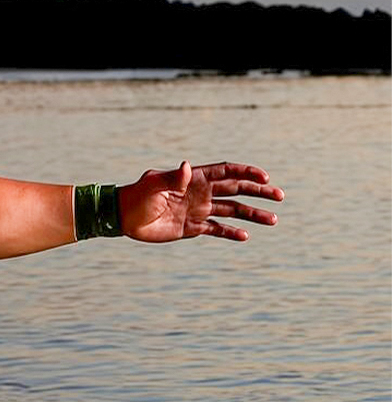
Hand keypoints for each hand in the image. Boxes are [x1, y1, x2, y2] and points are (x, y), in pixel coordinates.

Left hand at [119, 161, 282, 242]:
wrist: (122, 218)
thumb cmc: (135, 197)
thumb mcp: (153, 185)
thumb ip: (172, 178)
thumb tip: (187, 166)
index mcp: (194, 179)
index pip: (226, 172)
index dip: (246, 172)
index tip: (265, 177)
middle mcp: (200, 193)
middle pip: (236, 190)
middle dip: (258, 192)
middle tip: (280, 196)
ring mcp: (198, 210)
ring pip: (232, 211)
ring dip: (252, 214)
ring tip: (273, 219)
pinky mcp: (192, 227)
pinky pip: (217, 229)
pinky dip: (231, 232)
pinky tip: (245, 236)